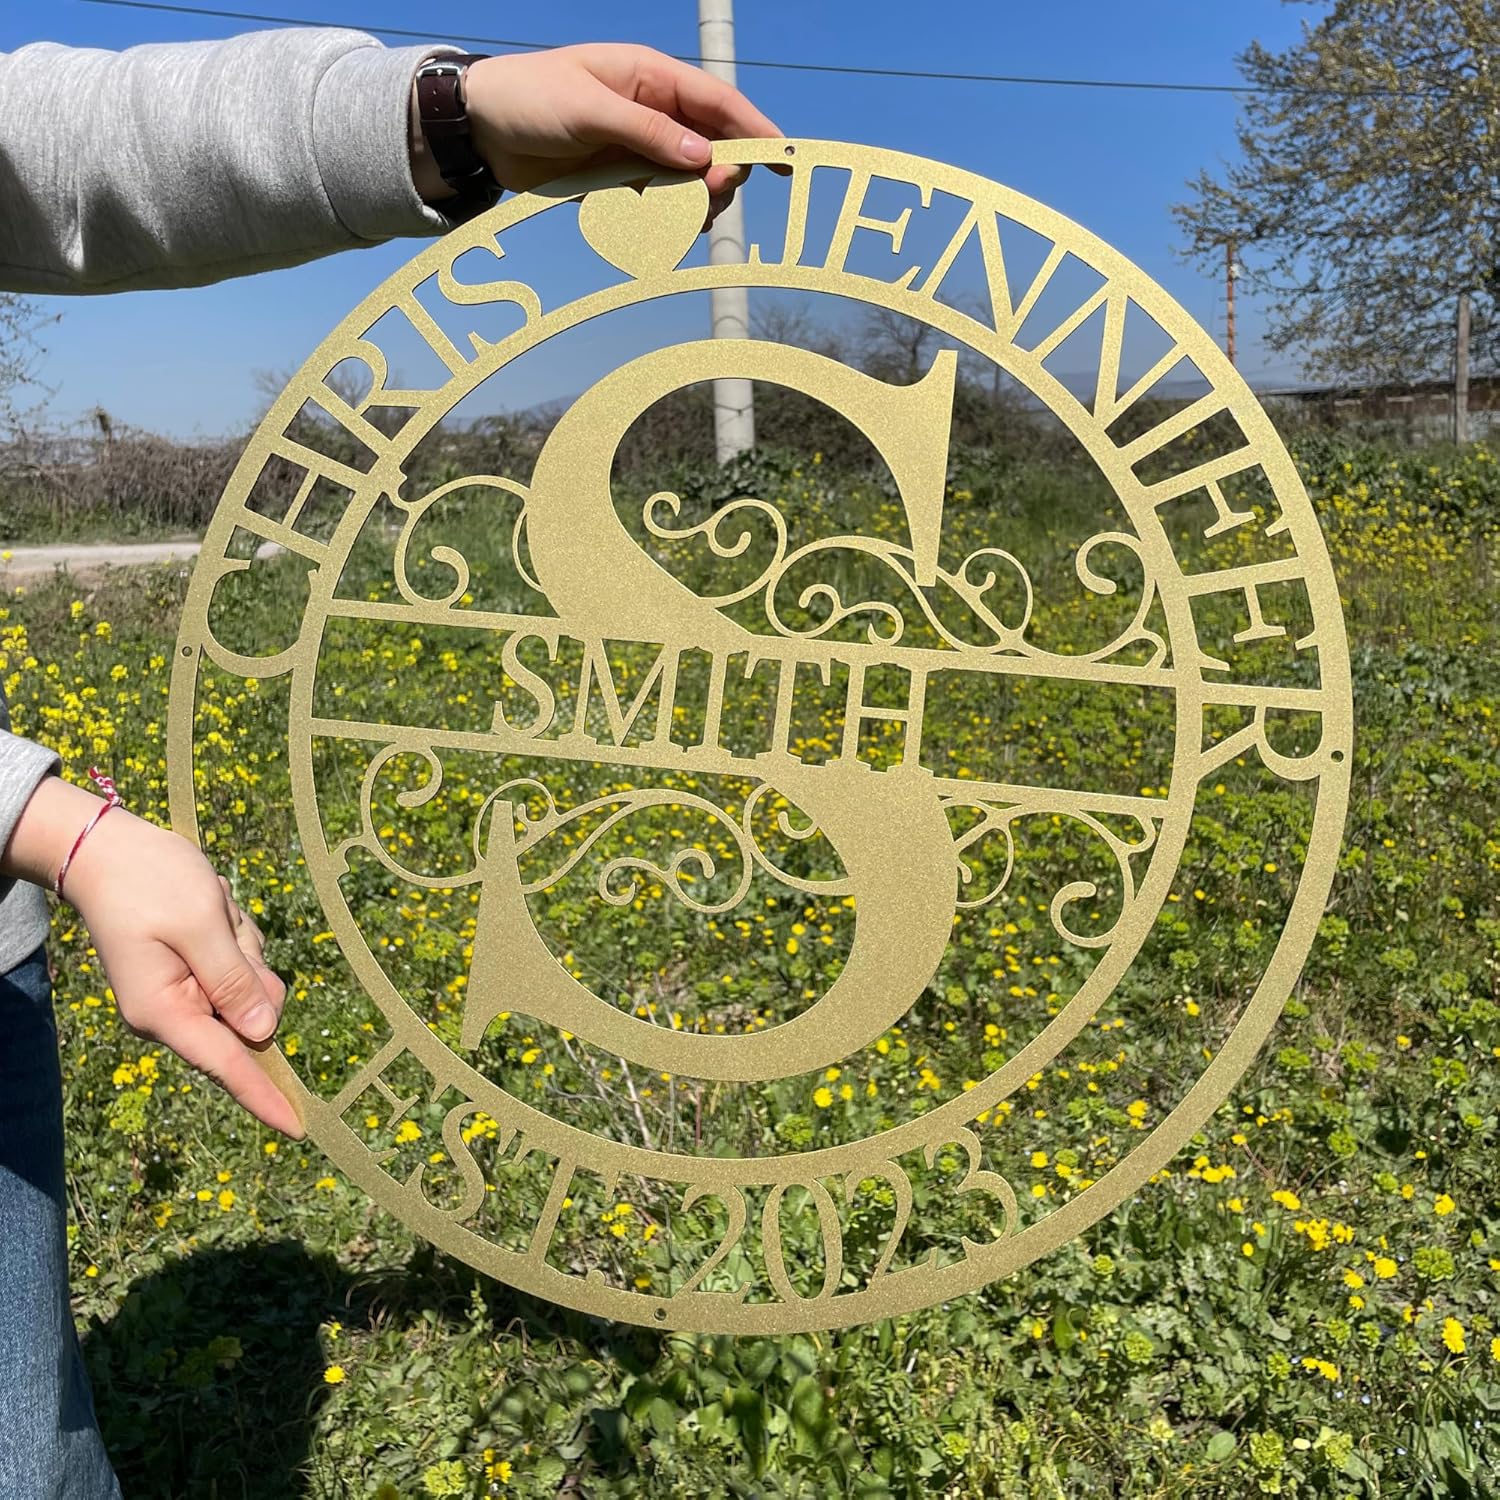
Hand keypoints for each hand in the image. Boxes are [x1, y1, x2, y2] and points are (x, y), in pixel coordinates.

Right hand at [3, 777, 299, 1136]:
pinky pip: (241, 963)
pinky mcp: (194, 975)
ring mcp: (184, 995)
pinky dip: (235, 934)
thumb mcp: (200, 925)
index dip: (266, 1094)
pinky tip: (209, 910)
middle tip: (220, 922)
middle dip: (249, 963)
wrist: (109, 851)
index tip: (299, 1128)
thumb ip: (234, 979)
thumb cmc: (150, 882)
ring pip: (252, 982)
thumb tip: (263, 1032)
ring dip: (241, 942)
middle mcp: (174, 1014)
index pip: (229, 1063)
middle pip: (252, 1013)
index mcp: (166, 1012)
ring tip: (207, 911)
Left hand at [411, 43, 782, 213]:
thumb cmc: (529, 98)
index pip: (719, 104)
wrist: (480, 128)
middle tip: (707, 199)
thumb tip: (702, 156)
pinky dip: (659, 220)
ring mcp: (638, 148)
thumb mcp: (588, 110)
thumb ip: (646, 133)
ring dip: (689, 205)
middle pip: (712, 149)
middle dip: (719, 177)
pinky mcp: (620, 180)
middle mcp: (653, 112)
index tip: (785, 161)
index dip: (757, 130)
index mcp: (651, 77)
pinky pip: (656, 205)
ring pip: (687, 183)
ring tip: (670, 218)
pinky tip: (645, 228)